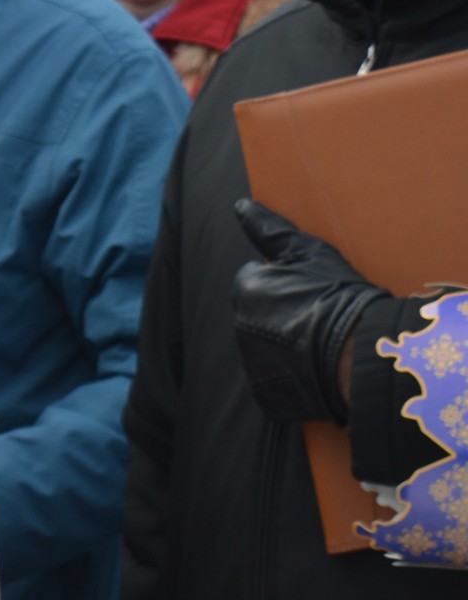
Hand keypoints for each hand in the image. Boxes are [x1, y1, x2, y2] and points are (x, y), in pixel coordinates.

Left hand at [233, 201, 385, 422]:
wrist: (360, 353)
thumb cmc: (340, 295)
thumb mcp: (310, 253)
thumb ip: (270, 230)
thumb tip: (240, 205)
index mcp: (246, 289)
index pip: (256, 280)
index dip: (286, 284)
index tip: (311, 291)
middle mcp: (239, 325)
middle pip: (259, 314)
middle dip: (283, 314)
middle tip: (320, 317)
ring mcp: (251, 362)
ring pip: (267, 347)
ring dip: (287, 344)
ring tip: (323, 344)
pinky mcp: (265, 393)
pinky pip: (276, 381)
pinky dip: (293, 376)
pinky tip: (319, 369)